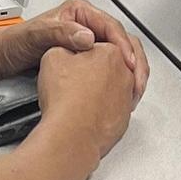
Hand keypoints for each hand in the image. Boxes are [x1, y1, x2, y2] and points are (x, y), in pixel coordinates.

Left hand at [0, 0, 149, 99]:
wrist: (2, 60)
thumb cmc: (15, 43)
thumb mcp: (36, 35)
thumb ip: (61, 33)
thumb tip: (87, 37)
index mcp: (79, 13)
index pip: (111, 26)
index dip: (122, 45)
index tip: (128, 62)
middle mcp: (85, 25)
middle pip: (120, 41)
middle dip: (132, 61)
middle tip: (137, 80)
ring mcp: (87, 42)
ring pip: (118, 56)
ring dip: (129, 72)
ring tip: (133, 90)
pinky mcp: (85, 59)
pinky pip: (110, 67)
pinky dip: (119, 79)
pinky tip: (121, 92)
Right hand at [35, 38, 141, 162]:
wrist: (71, 136)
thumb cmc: (65, 99)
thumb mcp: (53, 57)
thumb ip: (65, 46)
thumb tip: (67, 50)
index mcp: (112, 53)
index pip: (101, 44)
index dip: (84, 50)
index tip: (75, 57)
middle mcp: (126, 75)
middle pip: (113, 64)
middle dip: (97, 68)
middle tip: (78, 74)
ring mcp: (127, 98)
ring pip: (116, 86)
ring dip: (102, 87)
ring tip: (80, 94)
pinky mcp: (123, 119)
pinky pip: (115, 108)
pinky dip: (104, 107)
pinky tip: (87, 110)